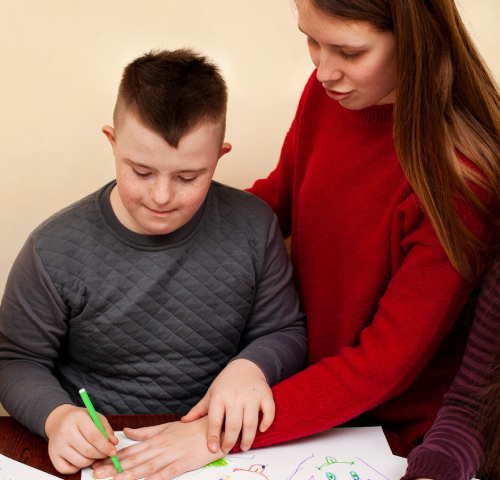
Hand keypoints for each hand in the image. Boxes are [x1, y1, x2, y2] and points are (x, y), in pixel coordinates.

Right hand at [45, 404, 117, 473]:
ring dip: (91, 461)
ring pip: (80, 462)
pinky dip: (78, 467)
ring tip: (93, 454)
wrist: (59, 420)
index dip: (106, 446)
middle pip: (88, 451)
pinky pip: (68, 470)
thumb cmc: (80, 419)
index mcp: (78, 418)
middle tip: (105, 453)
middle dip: (100, 455)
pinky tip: (81, 458)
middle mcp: (65, 431)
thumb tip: (114, 442)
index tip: (113, 451)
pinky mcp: (52, 456)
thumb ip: (106, 429)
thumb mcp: (95, 417)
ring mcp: (57, 445)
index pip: (94, 436)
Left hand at [92, 417, 222, 479]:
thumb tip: (126, 431)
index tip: (96, 462)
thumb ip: (145, 432)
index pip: (130, 449)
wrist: (215, 428)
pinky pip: (168, 473)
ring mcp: (172, 455)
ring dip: (130, 474)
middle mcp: (161, 446)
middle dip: (114, 467)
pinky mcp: (184, 463)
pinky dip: (157, 478)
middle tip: (96, 473)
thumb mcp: (166, 427)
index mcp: (156, 438)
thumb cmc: (191, 429)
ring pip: (148, 466)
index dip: (113, 457)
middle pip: (134, 459)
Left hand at [181, 358, 274, 452]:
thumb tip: (183, 422)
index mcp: (220, 397)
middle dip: (230, 441)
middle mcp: (236, 397)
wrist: (246, 366)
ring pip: (251, 422)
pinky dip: (266, 423)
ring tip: (244, 446)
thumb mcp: (211, 393)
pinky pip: (268, 412)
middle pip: (233, 425)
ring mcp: (252, 396)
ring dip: (248, 438)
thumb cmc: (226, 383)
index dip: (213, 437)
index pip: (215, 421)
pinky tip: (261, 430)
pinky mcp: (265, 395)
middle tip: (228, 450)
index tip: (212, 449)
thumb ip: (199, 409)